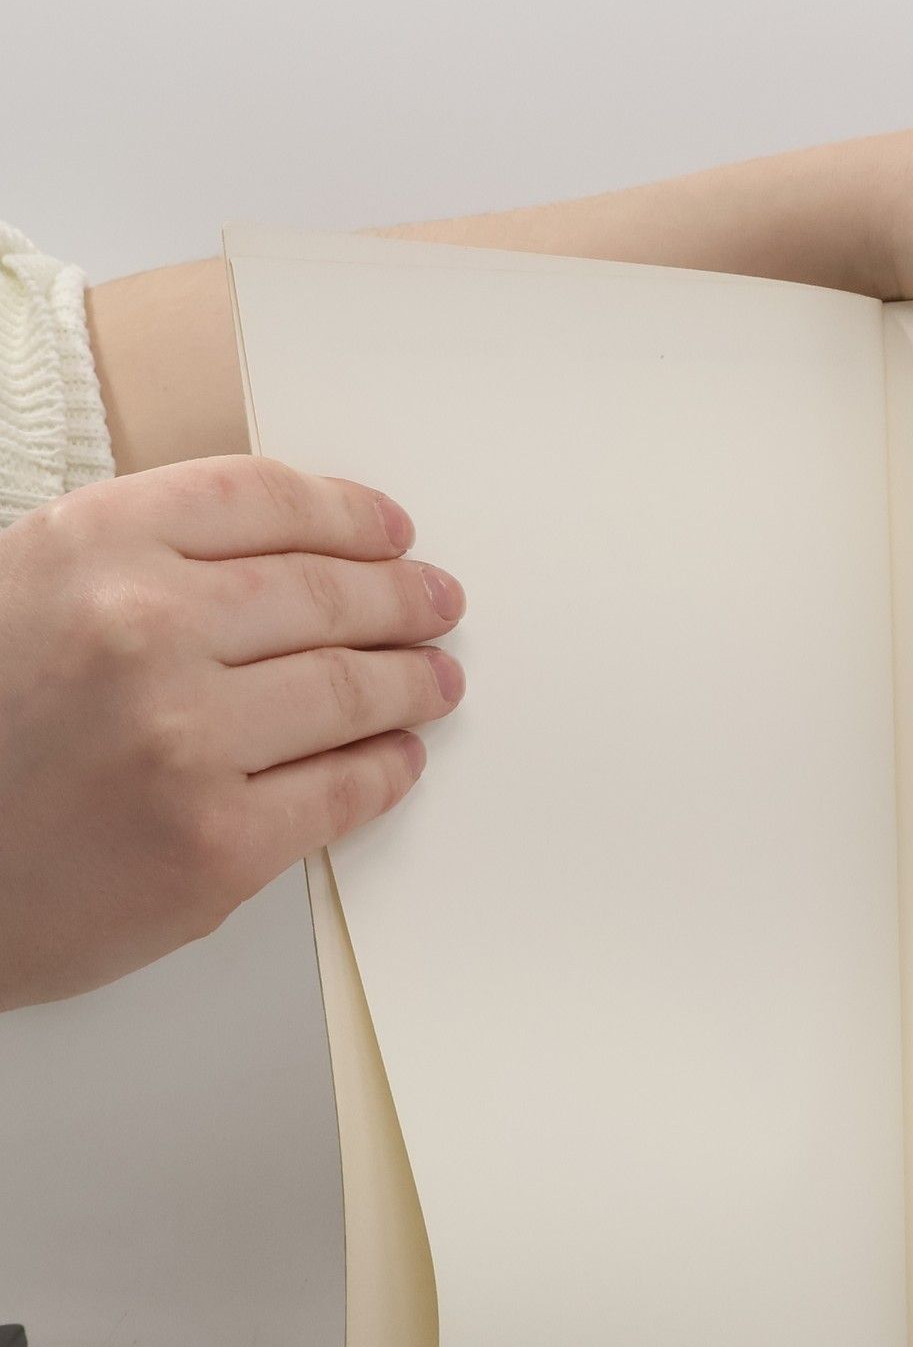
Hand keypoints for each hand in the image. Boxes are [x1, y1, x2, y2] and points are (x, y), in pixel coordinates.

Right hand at [0, 457, 465, 1008]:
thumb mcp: (29, 595)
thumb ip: (144, 565)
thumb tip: (295, 558)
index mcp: (91, 547)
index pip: (266, 502)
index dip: (350, 516)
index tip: (392, 533)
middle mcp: (143, 630)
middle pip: (327, 595)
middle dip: (403, 599)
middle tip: (439, 605)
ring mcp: (187, 741)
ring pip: (352, 690)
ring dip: (414, 683)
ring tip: (436, 680)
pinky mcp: (219, 843)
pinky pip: (343, 790)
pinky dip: (388, 768)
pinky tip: (398, 755)